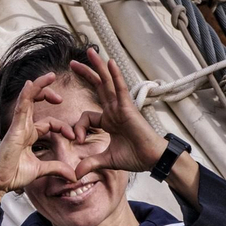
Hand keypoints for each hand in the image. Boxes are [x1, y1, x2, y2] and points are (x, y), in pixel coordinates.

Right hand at [0, 72, 76, 194]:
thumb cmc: (12, 175)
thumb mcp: (40, 170)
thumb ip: (57, 169)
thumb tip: (74, 176)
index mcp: (28, 135)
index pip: (49, 123)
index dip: (63, 127)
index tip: (73, 137)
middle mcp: (22, 128)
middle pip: (34, 103)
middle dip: (48, 94)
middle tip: (61, 97)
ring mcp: (17, 126)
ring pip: (28, 100)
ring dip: (39, 87)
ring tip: (51, 76)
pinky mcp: (14, 129)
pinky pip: (21, 107)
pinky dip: (26, 95)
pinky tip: (31, 84)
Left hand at [70, 48, 169, 175]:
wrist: (153, 159)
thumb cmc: (135, 157)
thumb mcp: (106, 160)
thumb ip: (90, 163)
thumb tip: (74, 174)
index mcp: (109, 120)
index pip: (86, 116)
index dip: (78, 128)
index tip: (77, 140)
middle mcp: (114, 110)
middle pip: (98, 87)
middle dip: (86, 74)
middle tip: (72, 62)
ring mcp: (122, 107)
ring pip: (108, 82)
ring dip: (98, 67)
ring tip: (89, 51)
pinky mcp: (129, 108)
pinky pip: (120, 88)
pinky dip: (115, 76)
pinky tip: (109, 63)